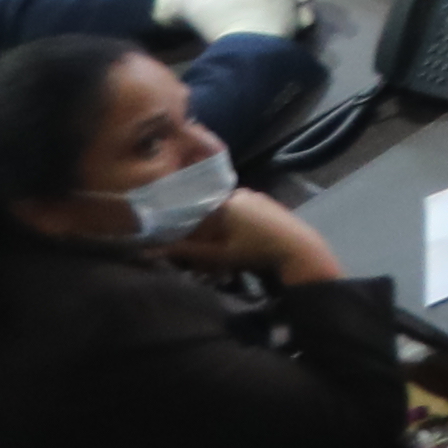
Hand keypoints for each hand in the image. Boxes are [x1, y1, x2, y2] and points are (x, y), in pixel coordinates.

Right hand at [165, 183, 340, 285]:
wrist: (299, 250)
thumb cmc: (255, 252)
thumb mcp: (218, 255)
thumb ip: (185, 252)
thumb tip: (149, 251)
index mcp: (223, 201)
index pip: (191, 210)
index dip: (182, 228)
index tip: (176, 243)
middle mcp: (237, 192)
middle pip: (208, 211)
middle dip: (202, 231)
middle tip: (200, 252)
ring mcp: (254, 195)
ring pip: (225, 211)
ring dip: (218, 229)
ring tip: (219, 250)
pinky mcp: (266, 202)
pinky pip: (240, 210)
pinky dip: (233, 224)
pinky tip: (236, 241)